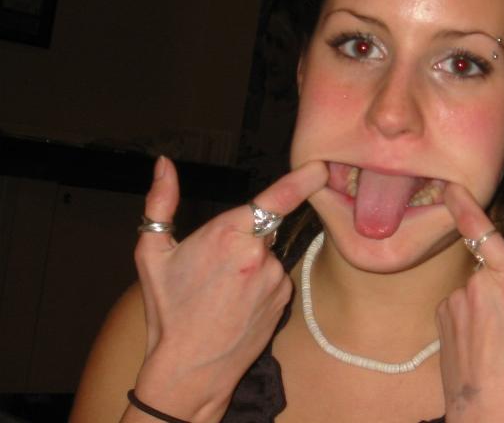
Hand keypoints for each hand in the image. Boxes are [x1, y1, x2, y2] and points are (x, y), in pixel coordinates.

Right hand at [132, 157, 327, 421]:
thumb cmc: (169, 308)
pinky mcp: (284, 296)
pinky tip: (238, 302)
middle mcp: (260, 253)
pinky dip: (261, 281)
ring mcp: (276, 277)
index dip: (303, 179)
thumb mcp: (152, 252)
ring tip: (223, 290)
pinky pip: (275, 275)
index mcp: (229, 235)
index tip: (321, 167)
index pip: (277, 198)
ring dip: (252, 260)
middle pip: (262, 226)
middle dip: (244, 235)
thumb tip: (163, 165)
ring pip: (268, 252)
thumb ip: (161, 202)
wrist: (190, 367)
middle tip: (215, 266)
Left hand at [436, 184, 503, 422]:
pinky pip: (461, 305)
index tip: (451, 184)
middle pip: (494, 267)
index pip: (483, 229)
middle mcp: (479, 283)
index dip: (465, 203)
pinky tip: (485, 346)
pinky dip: (472, 317)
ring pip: (478, 288)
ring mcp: (457, 300)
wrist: (492, 419)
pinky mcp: (443, 319)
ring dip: (489, 303)